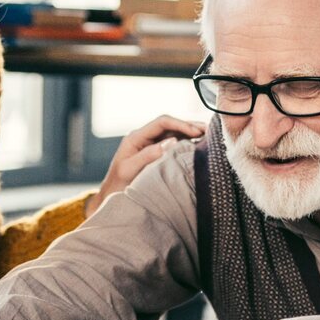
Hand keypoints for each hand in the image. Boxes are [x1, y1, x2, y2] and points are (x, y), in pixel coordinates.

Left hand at [89, 114, 204, 214]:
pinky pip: (173, 144)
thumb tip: (171, 141)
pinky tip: (199, 146)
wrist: (111, 197)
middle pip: (170, 125)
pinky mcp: (156, 154)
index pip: (162, 122)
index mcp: (136, 137)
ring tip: (208, 135)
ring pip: (174, 133)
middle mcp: (144, 137)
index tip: (195, 132)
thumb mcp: (130, 169)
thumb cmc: (118, 185)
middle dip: (189, 126)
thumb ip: (149, 155)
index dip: (180, 124)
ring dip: (190, 133)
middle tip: (208, 131)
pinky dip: (187, 143)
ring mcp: (151, 145)